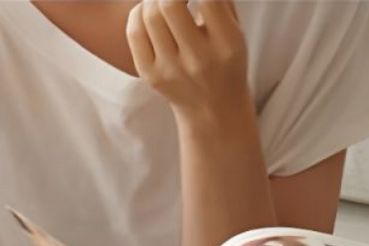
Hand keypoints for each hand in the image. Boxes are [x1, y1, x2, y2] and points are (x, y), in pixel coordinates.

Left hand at [127, 0, 250, 122]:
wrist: (214, 112)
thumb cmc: (225, 60)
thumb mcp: (234, 30)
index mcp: (227, 46)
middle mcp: (200, 61)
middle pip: (170, 4)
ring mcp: (172, 71)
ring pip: (149, 14)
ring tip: (163, 0)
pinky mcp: (151, 76)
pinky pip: (134, 30)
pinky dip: (139, 13)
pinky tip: (150, 13)